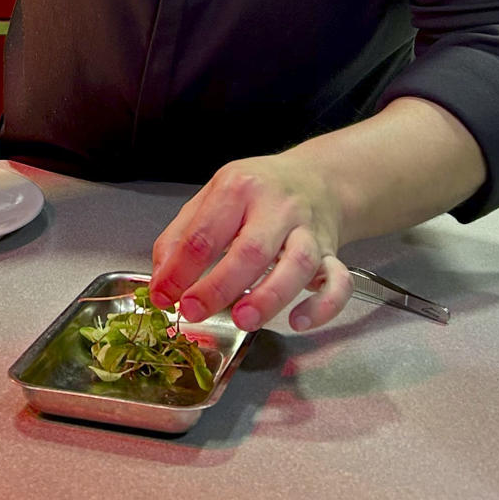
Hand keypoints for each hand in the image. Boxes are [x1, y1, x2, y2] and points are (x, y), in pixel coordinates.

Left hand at [149, 153, 353, 333]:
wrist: (318, 177)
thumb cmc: (258, 191)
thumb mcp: (212, 196)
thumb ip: (181, 235)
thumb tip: (160, 281)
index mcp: (239, 188)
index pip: (204, 232)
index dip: (179, 270)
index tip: (162, 297)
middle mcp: (277, 207)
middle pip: (252, 250)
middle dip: (219, 286)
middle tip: (193, 312)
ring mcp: (308, 230)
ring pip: (298, 265)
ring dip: (270, 297)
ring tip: (242, 319)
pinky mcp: (332, 253)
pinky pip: (338, 282)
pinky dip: (322, 306)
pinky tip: (298, 321)